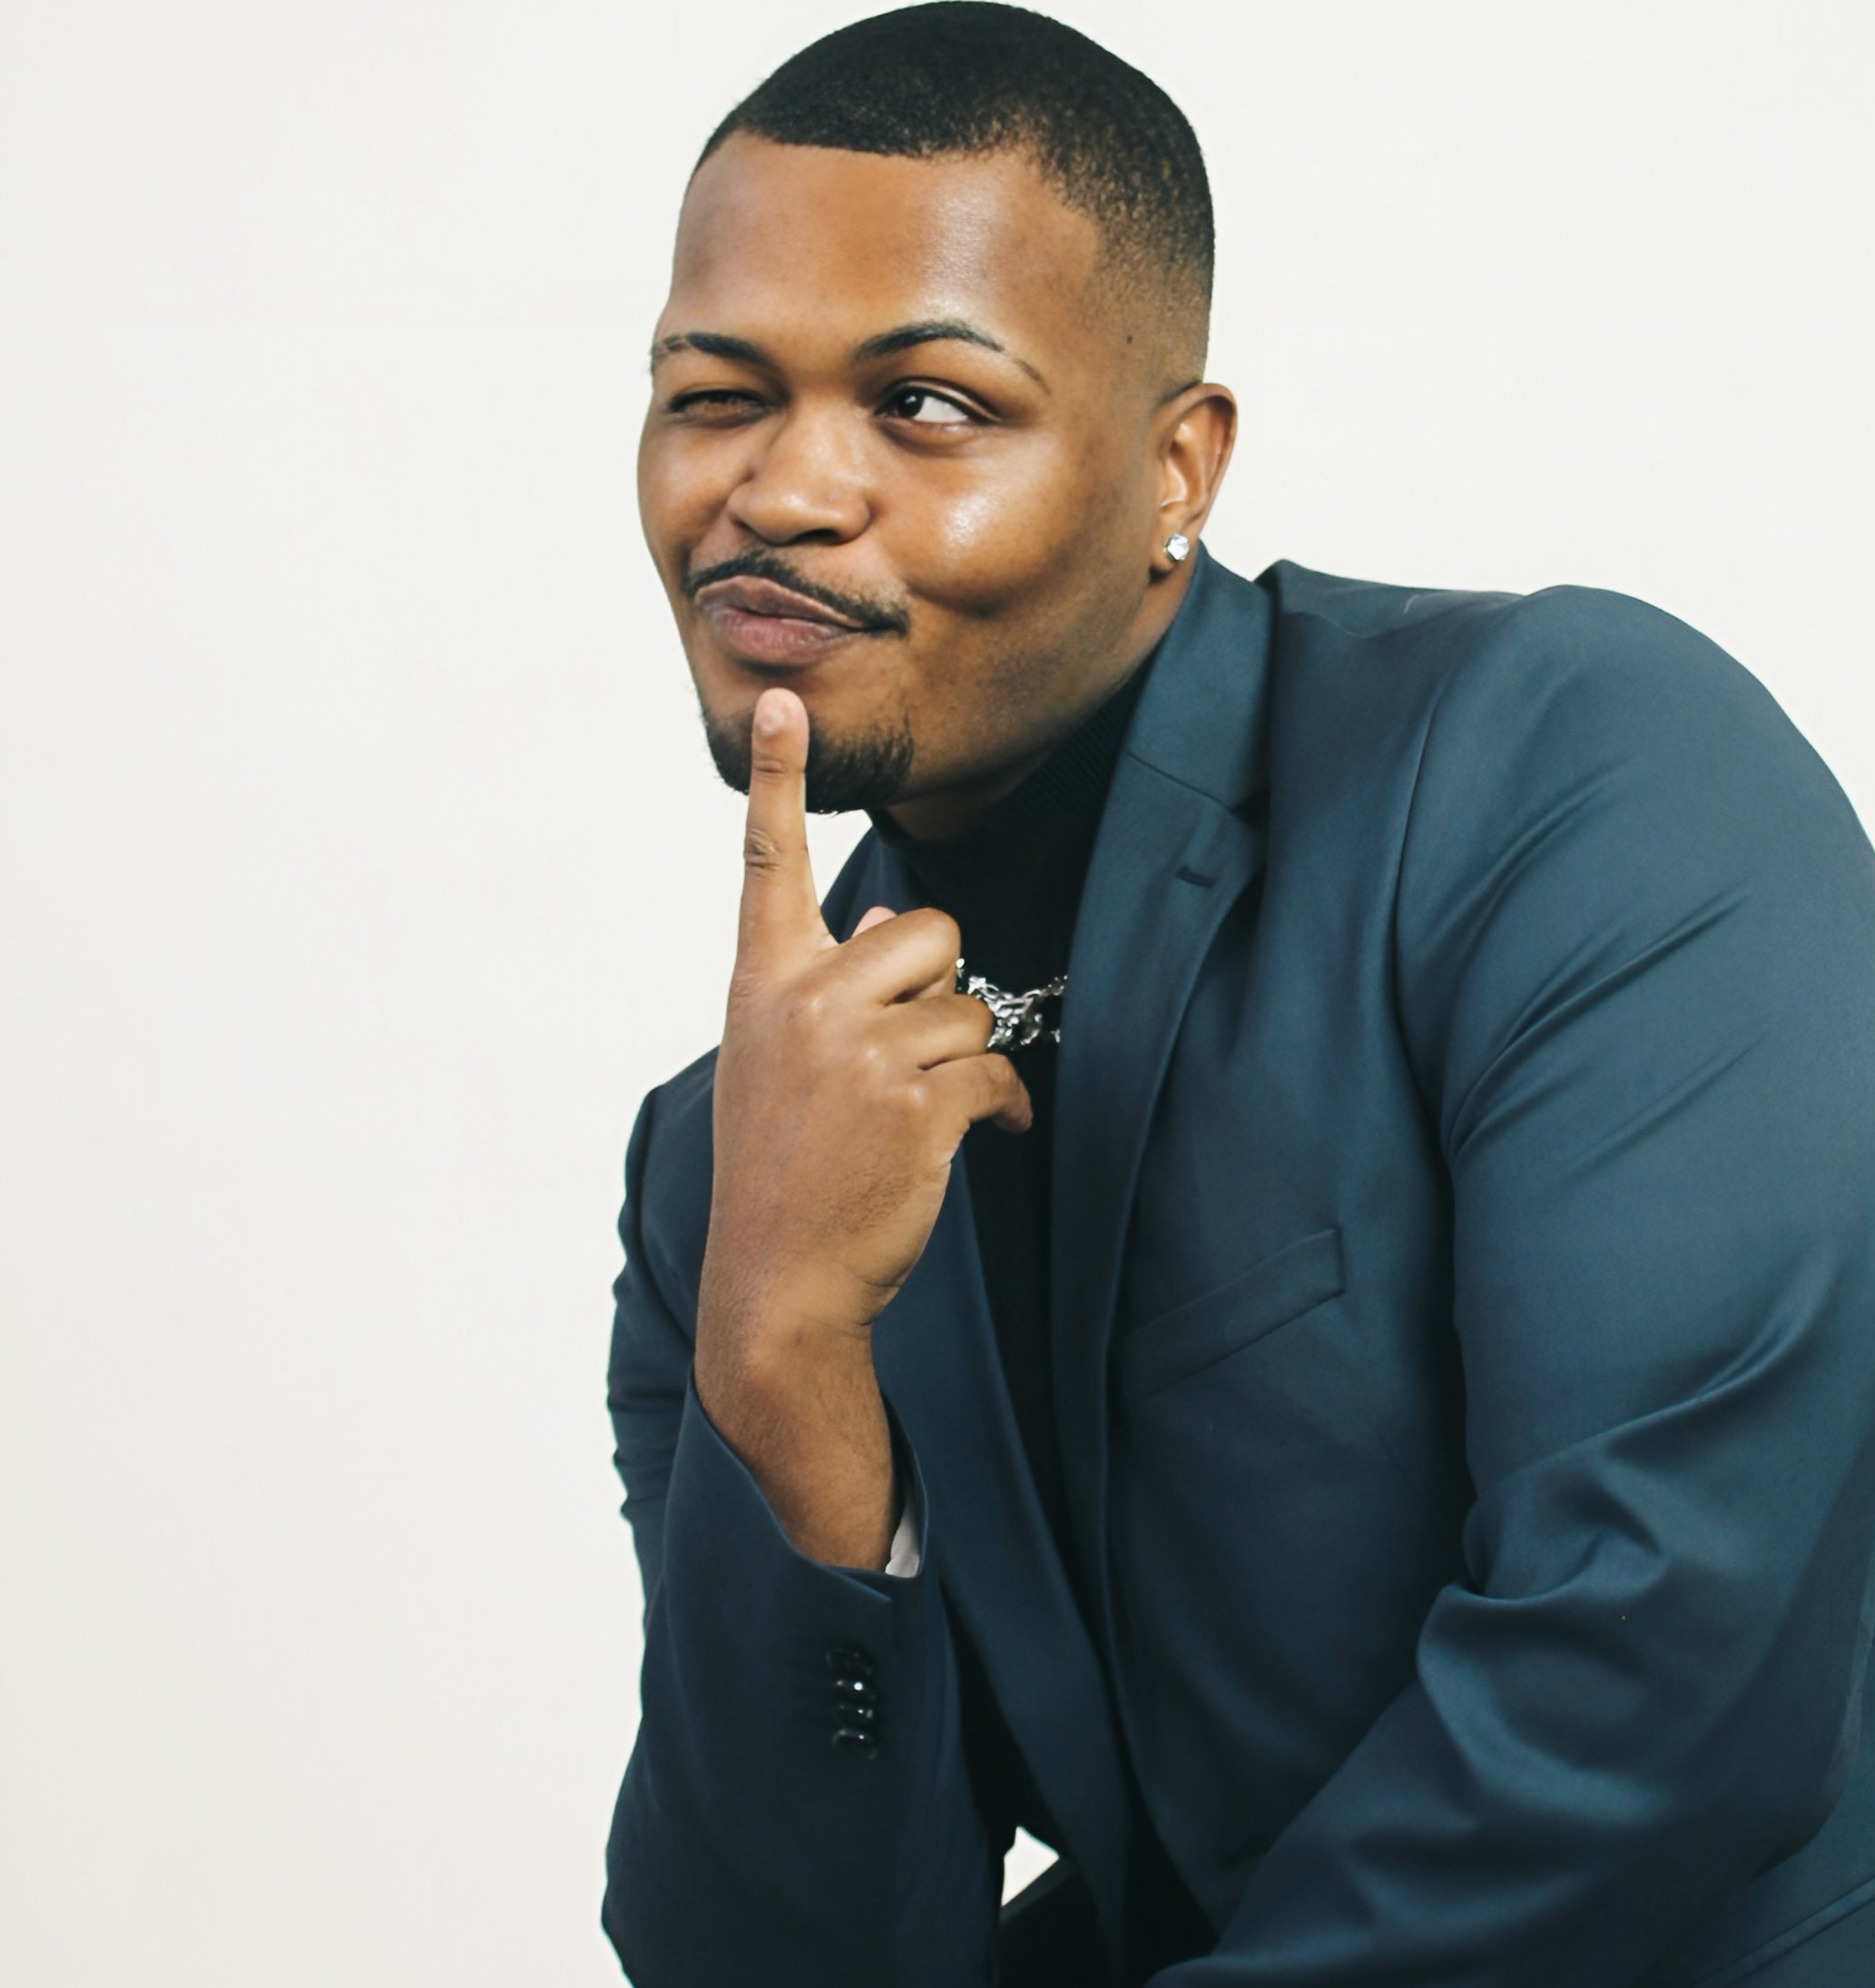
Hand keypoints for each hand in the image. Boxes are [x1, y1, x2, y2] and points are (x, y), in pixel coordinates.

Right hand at [695, 685, 1029, 1561]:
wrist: (779, 1286)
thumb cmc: (783, 1175)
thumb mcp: (772, 1069)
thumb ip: (822, 992)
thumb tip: (879, 929)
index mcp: (762, 985)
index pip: (768, 864)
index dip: (781, 780)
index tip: (783, 701)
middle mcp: (804, 1003)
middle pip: (930, 932)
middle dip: (944, 989)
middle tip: (913, 1054)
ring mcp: (858, 1051)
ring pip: (969, 1008)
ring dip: (970, 1061)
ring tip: (924, 1116)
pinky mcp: (913, 1103)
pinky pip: (994, 1072)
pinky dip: (1001, 1109)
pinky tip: (976, 1140)